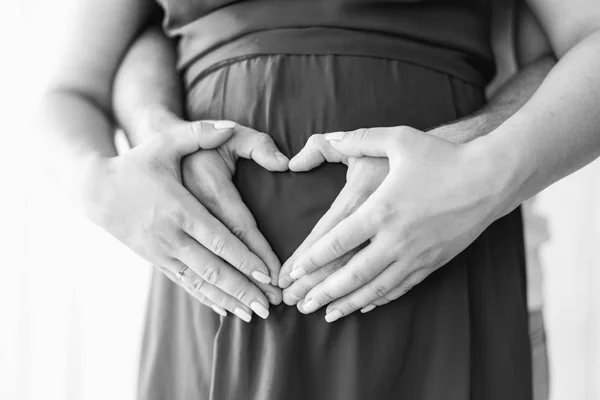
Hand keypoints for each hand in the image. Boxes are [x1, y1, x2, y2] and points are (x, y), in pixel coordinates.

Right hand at [82, 119, 287, 321]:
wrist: (97, 189)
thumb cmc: (137, 163)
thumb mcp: (164, 143)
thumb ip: (198, 132)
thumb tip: (228, 125)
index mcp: (180, 208)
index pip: (218, 239)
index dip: (244, 259)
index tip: (267, 275)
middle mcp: (171, 235)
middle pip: (213, 268)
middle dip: (243, 289)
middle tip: (269, 306)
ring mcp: (162, 252)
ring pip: (200, 283)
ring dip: (228, 300)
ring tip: (254, 316)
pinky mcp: (157, 260)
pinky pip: (185, 284)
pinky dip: (206, 299)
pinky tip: (226, 311)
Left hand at [284, 126, 501, 321]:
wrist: (491, 178)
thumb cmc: (443, 156)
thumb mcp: (399, 138)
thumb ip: (359, 138)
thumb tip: (329, 137)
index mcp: (381, 209)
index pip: (338, 241)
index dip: (313, 259)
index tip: (293, 272)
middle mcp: (396, 238)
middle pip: (352, 273)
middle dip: (323, 291)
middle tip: (300, 305)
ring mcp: (416, 254)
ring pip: (376, 288)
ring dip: (348, 303)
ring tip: (327, 315)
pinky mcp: (434, 262)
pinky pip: (402, 287)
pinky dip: (380, 299)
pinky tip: (366, 306)